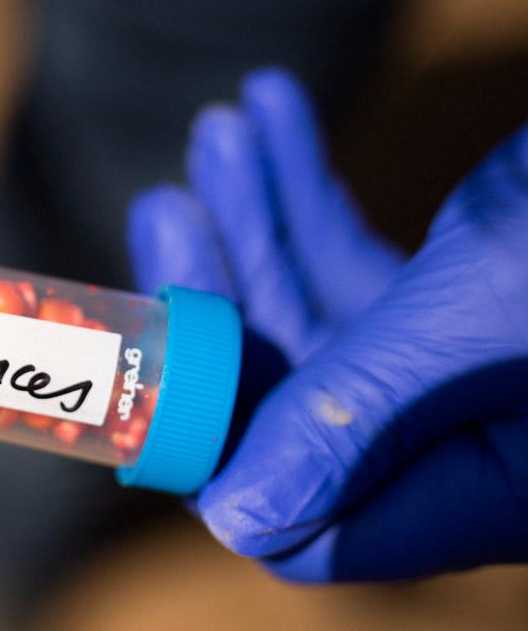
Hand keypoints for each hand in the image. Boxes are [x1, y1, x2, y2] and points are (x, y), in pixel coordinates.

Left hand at [128, 69, 527, 580]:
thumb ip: (360, 412)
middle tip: (170, 197)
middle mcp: (468, 447)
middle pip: (291, 398)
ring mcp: (469, 377)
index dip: (208, 440)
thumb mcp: (491, 306)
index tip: (145, 341)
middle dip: (224, 289)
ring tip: (224, 127)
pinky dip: (315, 191)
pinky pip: (369, 265)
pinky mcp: (476, 305)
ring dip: (260, 217)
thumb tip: (235, 524)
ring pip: (321, 316)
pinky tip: (276, 110)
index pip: (303, 516)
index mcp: (480, 486)